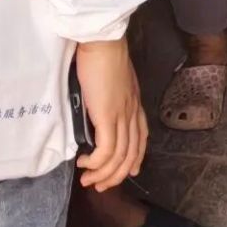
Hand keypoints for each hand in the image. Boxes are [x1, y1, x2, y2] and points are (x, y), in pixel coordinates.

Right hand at [73, 38, 147, 192]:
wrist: (102, 41)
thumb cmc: (102, 54)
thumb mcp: (112, 79)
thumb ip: (109, 95)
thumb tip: (97, 108)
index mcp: (134, 103)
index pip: (141, 138)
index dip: (135, 158)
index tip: (127, 171)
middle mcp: (132, 113)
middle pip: (132, 154)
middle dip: (116, 175)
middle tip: (100, 185)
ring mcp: (122, 116)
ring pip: (120, 157)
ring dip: (103, 174)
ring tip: (88, 180)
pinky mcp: (108, 117)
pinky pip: (107, 151)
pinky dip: (97, 163)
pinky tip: (85, 163)